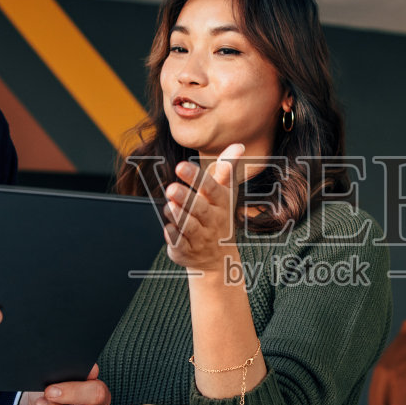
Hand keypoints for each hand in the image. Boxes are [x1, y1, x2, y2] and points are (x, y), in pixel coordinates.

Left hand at [163, 143, 242, 275]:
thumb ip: (226, 169)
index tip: (181, 166)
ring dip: (179, 216)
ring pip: (189, 227)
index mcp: (221, 203)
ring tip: (168, 206)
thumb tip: (238, 145)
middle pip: (200, 208)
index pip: (212, 188)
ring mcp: (200, 238)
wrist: (218, 259)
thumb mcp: (225, 194)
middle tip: (171, 188)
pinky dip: (173, 237)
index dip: (197, 178)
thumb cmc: (218, 217)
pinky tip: (167, 228)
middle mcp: (212, 221)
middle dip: (186, 198)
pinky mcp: (187, 251)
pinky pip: (180, 244)